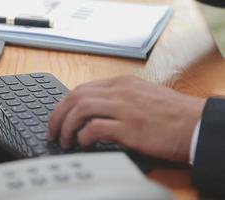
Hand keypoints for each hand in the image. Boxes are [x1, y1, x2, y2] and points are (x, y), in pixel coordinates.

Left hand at [47, 76, 205, 161]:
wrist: (195, 124)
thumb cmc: (172, 114)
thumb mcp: (141, 96)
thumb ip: (117, 99)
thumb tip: (94, 113)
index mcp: (122, 83)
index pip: (82, 89)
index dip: (64, 105)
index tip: (58, 118)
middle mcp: (120, 91)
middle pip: (75, 97)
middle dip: (58, 115)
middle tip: (53, 131)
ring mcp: (124, 108)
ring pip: (80, 109)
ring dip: (66, 126)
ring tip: (65, 141)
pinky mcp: (129, 127)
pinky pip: (95, 128)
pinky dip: (83, 137)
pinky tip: (83, 144)